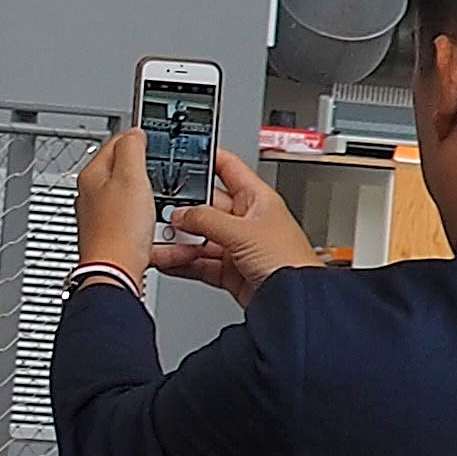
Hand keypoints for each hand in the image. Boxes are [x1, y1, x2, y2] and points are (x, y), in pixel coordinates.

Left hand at [73, 127, 160, 279]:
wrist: (116, 276)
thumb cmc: (117, 232)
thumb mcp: (131, 178)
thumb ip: (132, 149)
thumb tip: (134, 132)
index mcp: (93, 176)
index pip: (116, 143)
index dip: (140, 140)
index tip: (156, 142)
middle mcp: (94, 197)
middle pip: (128, 174)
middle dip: (151, 178)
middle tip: (163, 182)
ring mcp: (104, 219)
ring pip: (138, 203)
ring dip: (157, 207)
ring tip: (163, 214)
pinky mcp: (116, 239)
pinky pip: (142, 228)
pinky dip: (156, 230)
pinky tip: (164, 237)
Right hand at [147, 141, 320, 311]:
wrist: (297, 303)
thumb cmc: (291, 262)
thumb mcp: (243, 232)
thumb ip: (207, 220)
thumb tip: (181, 214)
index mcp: (257, 199)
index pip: (228, 168)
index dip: (208, 156)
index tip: (183, 152)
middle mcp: (247, 220)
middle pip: (207, 207)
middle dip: (183, 210)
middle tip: (160, 212)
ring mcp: (238, 247)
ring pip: (200, 237)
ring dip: (179, 240)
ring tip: (159, 242)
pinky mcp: (231, 271)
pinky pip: (200, 262)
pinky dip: (183, 262)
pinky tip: (168, 260)